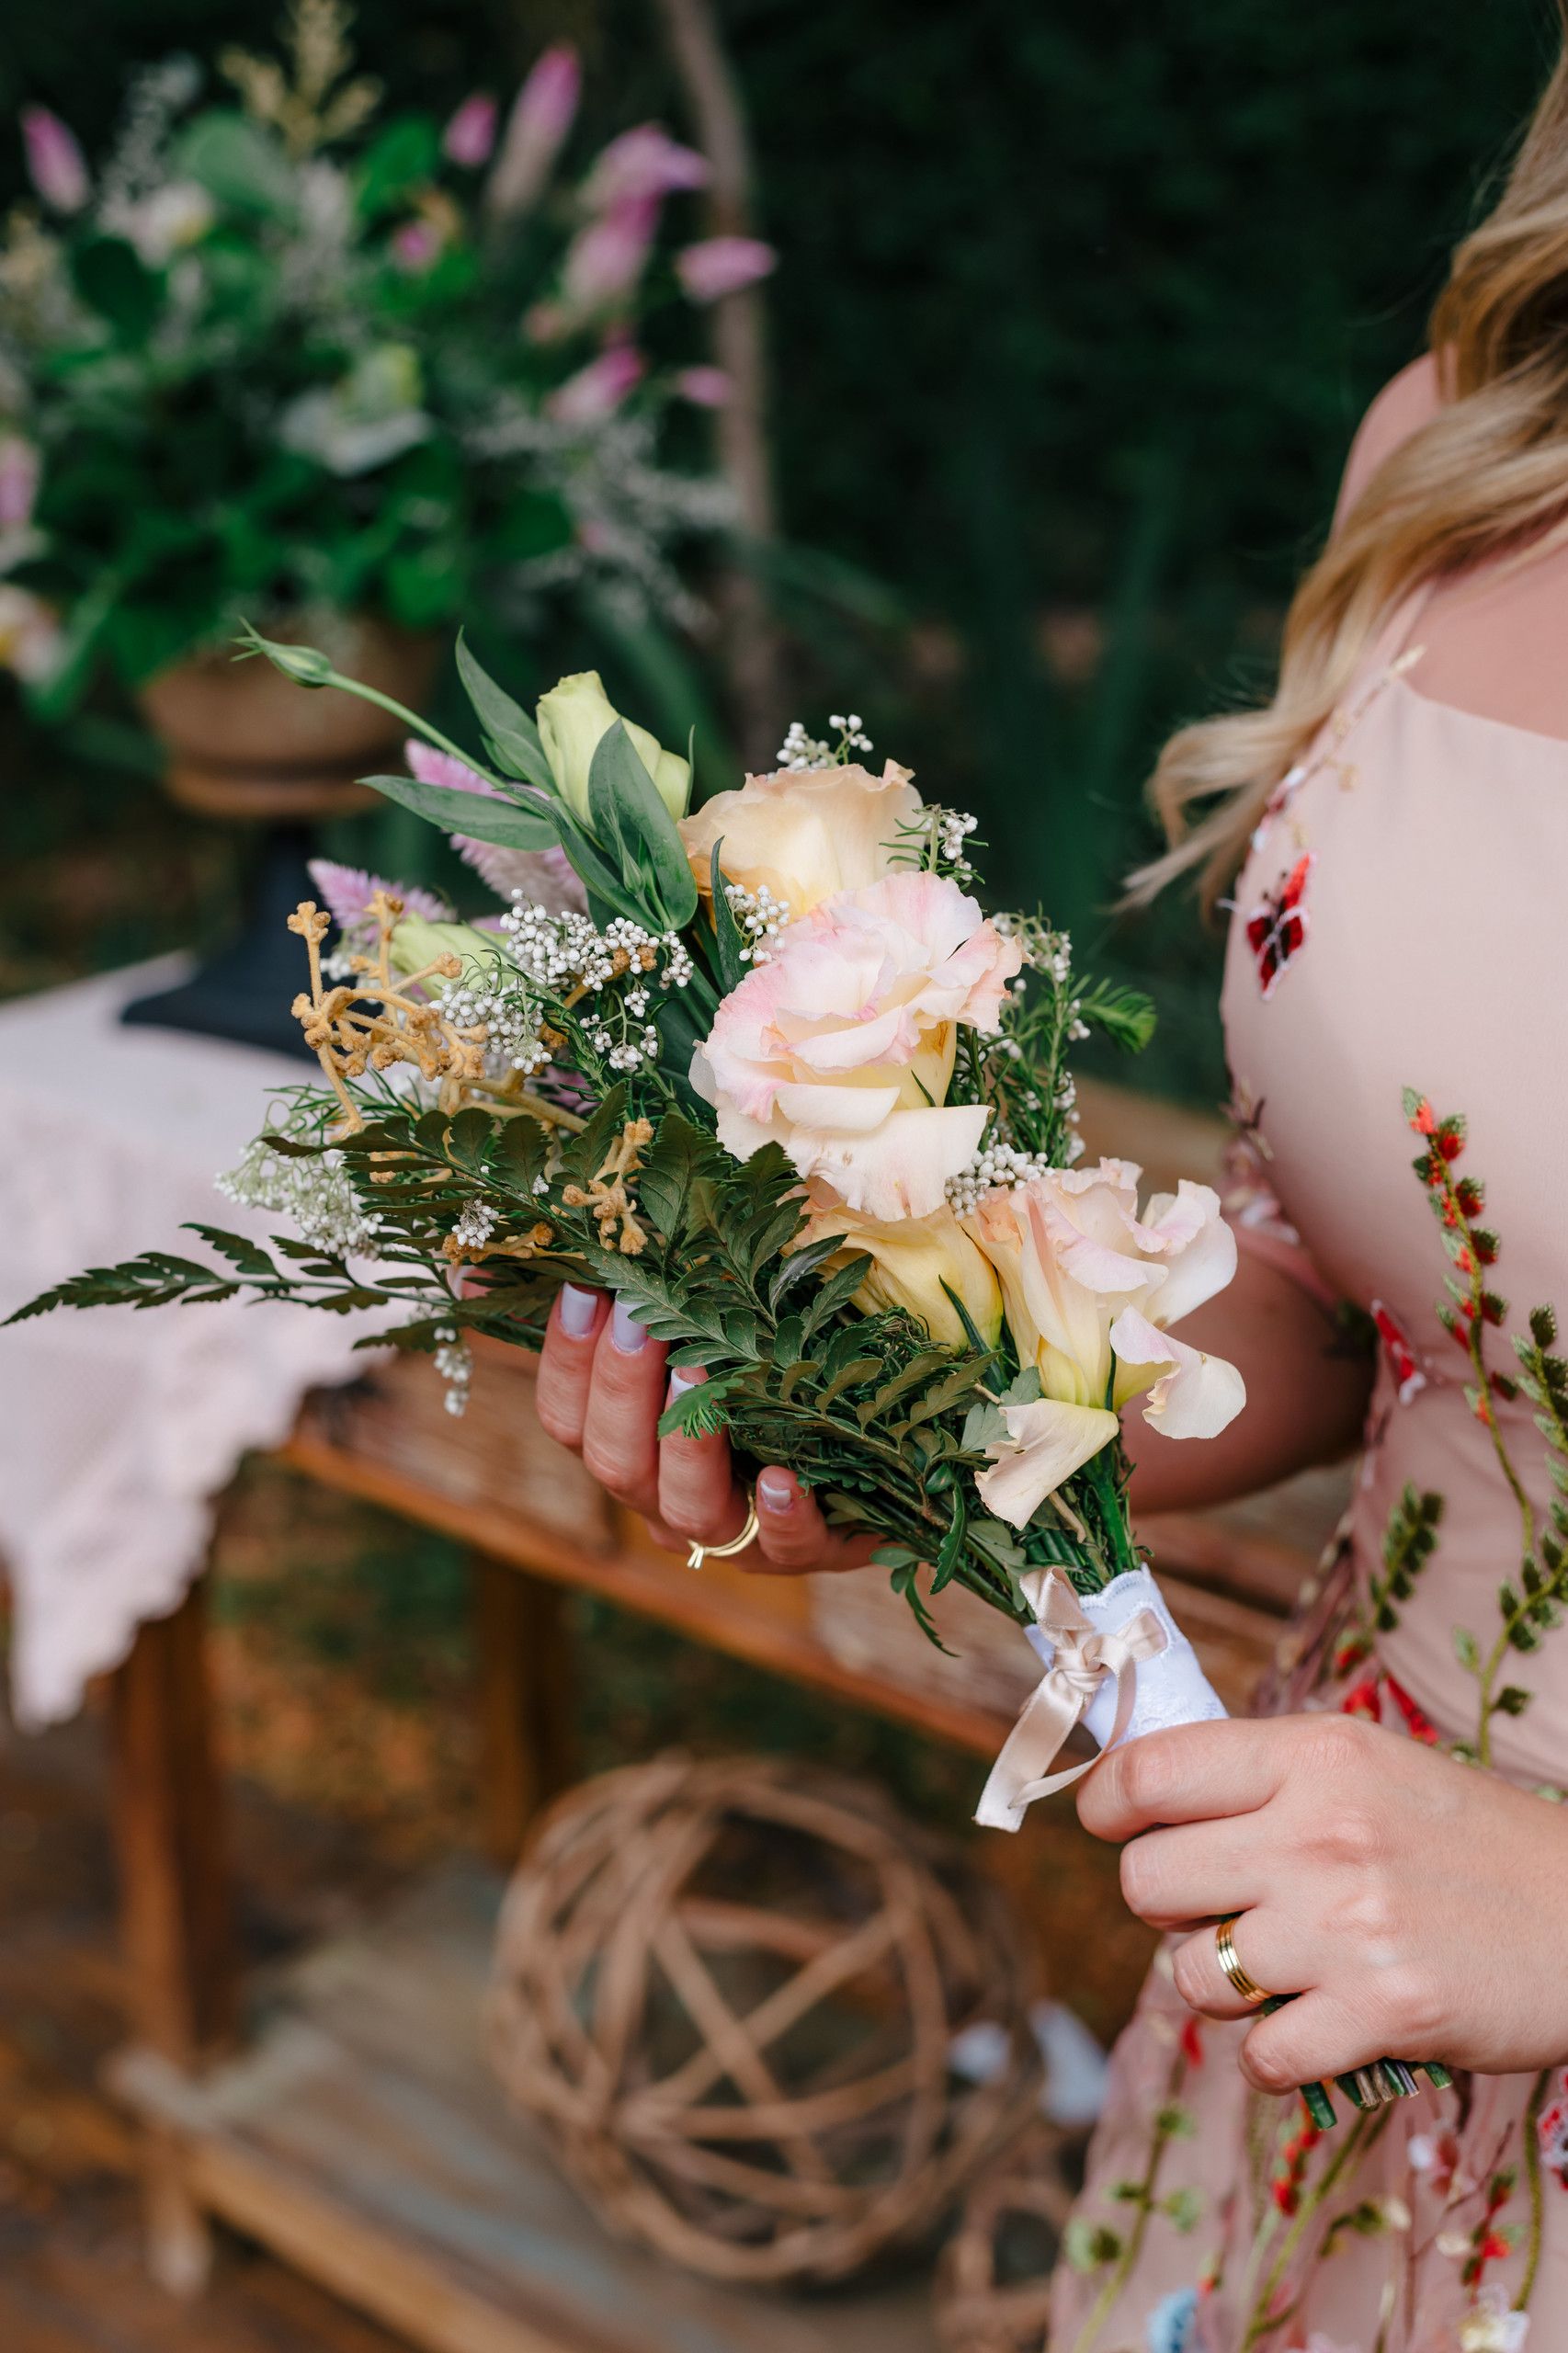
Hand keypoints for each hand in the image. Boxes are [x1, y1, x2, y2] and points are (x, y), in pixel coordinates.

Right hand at [534, 1283, 872, 1574]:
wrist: (881, 1478)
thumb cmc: (779, 1388)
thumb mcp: (726, 1341)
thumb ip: (679, 1300)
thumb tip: (622, 1225)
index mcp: (634, 1448)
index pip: (569, 1416)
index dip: (566, 1357)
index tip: (584, 1285)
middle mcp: (665, 1499)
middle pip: (612, 1461)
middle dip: (618, 1386)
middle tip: (639, 1317)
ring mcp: (732, 1535)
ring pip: (685, 1508)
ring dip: (686, 1440)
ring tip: (699, 1373)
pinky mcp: (802, 1553)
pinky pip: (783, 1545)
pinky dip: (778, 1514)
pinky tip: (780, 1479)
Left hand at [1077, 1711, 1567, 2088]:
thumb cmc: (1466, 1842)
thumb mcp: (1366, 1767)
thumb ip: (1260, 1775)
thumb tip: (1133, 1794)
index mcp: (1314, 1754)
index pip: (1148, 1771)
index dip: (1108, 1805)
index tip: (1116, 1824)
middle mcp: (1319, 1832)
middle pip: (1146, 1880)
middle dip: (1169, 1905)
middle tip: (1225, 1909)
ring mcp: (1345, 1926)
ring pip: (1190, 1974)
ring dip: (1222, 1984)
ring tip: (1286, 1969)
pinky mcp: (1378, 2014)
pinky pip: (1256, 2056)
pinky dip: (1275, 2055)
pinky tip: (1318, 2025)